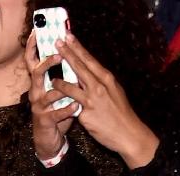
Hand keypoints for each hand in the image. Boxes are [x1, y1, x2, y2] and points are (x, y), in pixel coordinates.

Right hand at [24, 30, 79, 163]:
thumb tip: (74, 57)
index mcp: (39, 83)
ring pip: (48, 93)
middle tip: (59, 55)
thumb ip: (65, 77)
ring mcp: (39, 107)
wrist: (49, 140)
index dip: (33, 46)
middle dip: (48, 62)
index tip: (38, 32)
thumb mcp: (60, 92)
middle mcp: (36, 92)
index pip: (33, 60)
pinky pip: (56, 113)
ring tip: (74, 85)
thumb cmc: (57, 113)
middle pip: (37, 72)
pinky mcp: (44, 121)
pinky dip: (67, 109)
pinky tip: (76, 107)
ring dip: (62, 89)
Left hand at [53, 33, 158, 170]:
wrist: (128, 134)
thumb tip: (90, 74)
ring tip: (52, 79)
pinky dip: (67, 106)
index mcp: (106, 79)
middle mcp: (98, 87)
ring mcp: (91, 101)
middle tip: (56, 42)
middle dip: (66, 54)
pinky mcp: (85, 116)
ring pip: (70, 87)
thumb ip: (101, 82)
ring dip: (59, 83)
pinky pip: (73, 108)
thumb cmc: (121, 113)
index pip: (89, 59)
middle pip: (79, 67)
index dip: (77, 47)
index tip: (68, 37)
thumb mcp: (114, 92)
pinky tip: (60, 106)